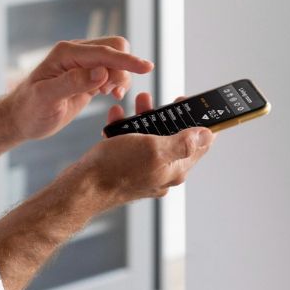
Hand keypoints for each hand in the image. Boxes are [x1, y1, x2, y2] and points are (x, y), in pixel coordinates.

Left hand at [6, 37, 152, 142]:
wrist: (20, 118)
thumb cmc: (29, 109)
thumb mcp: (47, 98)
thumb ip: (73, 83)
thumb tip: (102, 71)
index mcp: (67, 53)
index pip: (104, 52)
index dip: (126, 61)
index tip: (148, 68)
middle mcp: (76, 53)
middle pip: (115, 48)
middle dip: (123, 68)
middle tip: (112, 91)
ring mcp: (82, 63)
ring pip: (116, 60)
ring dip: (120, 76)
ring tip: (108, 94)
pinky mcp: (87, 75)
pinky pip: (112, 70)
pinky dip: (117, 81)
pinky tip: (110, 94)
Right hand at [82, 91, 213, 206]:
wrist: (82, 188)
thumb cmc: (116, 169)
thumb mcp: (154, 149)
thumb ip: (182, 142)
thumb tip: (207, 134)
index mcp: (175, 169)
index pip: (200, 145)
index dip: (201, 122)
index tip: (194, 104)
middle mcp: (162, 172)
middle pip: (174, 139)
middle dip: (168, 116)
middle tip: (162, 100)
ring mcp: (144, 172)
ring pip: (150, 140)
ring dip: (146, 118)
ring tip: (139, 101)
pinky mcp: (126, 170)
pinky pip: (131, 145)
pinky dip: (126, 129)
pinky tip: (117, 117)